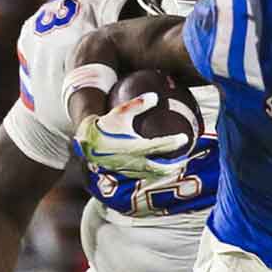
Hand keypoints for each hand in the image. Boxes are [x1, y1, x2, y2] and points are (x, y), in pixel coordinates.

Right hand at [71, 94, 188, 178]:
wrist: (87, 141)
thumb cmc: (105, 125)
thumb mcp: (120, 112)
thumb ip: (137, 104)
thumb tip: (154, 96)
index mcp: (133, 146)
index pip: (158, 145)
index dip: (173, 142)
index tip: (185, 138)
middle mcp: (132, 160)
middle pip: (158, 168)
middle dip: (172, 167)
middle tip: (183, 162)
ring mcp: (128, 169)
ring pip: (151, 174)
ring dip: (164, 172)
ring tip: (175, 168)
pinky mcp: (124, 173)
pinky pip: (142, 175)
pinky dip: (153, 174)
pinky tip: (160, 170)